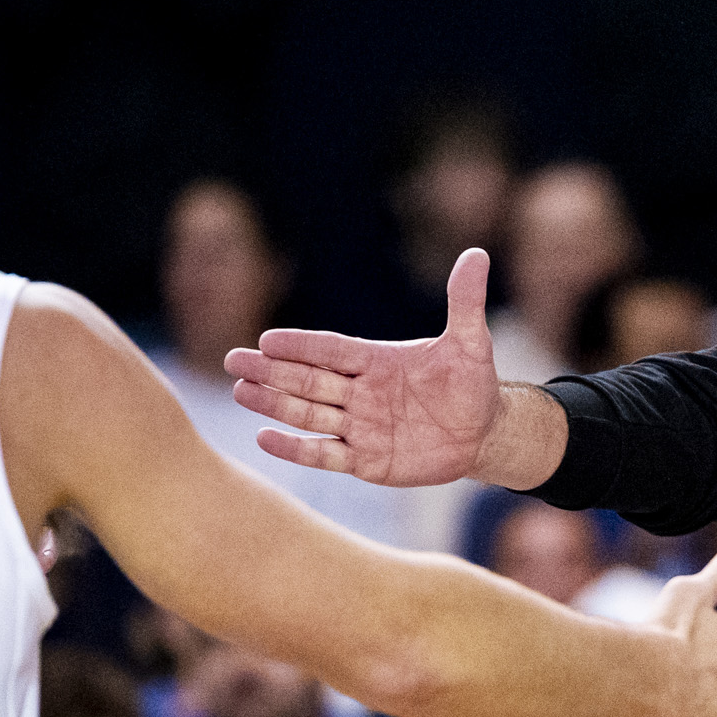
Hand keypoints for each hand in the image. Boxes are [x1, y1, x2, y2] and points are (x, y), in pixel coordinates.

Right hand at [231, 249, 539, 487]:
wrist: (482, 433)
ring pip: (308, 414)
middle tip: (234, 360)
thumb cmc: (472, 384)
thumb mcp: (472, 343)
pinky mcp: (365, 461)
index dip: (302, 346)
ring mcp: (359, 426)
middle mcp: (360, 392)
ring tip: (241, 390)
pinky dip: (295, 448)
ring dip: (274, 404)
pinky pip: (324, 454)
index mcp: (376, 361)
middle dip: (272, 371)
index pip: (331, 350)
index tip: (268, 340)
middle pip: (308, 380)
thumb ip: (464, 302)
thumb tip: (476, 255)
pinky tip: (264, 438)